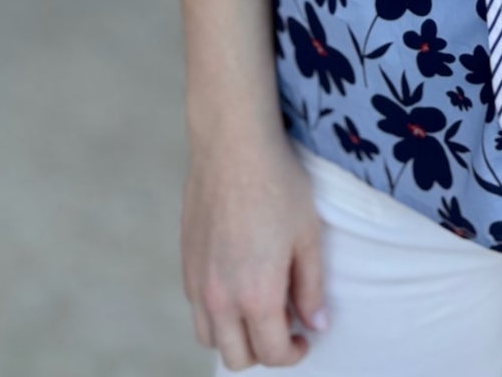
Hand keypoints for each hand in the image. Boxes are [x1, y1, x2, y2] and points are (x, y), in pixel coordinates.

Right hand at [182, 124, 328, 369]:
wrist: (232, 145)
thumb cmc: (277, 185)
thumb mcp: (308, 235)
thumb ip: (311, 286)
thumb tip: (315, 325)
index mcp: (256, 295)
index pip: (273, 353)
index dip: (294, 353)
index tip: (306, 338)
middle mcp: (220, 298)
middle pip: (237, 357)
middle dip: (264, 352)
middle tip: (285, 325)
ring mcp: (197, 282)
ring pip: (210, 338)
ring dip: (235, 336)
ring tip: (259, 307)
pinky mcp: (185, 263)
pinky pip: (197, 309)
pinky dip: (217, 313)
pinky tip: (238, 282)